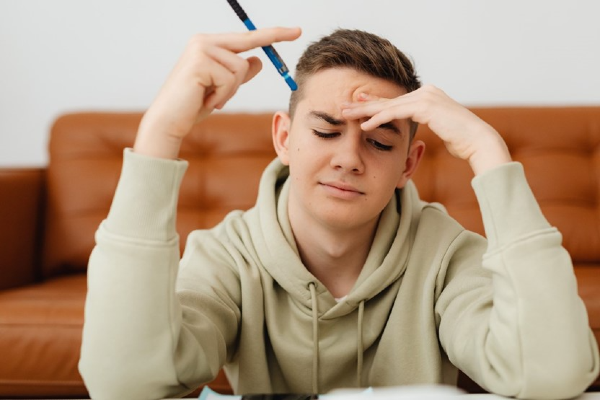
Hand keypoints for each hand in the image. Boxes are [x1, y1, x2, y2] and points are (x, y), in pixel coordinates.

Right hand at [134, 27, 301, 158]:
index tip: (296, 31)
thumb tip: (258, 60)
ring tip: (213, 99)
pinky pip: (229, 80)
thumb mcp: (222, 89)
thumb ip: (239, 74)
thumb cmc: (193, 105)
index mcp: (208, 44)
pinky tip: (207, 101)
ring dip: (231, 90)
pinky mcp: (199, 63)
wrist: (169, 121)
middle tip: (296, 32)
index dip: (272, 34)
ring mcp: (200, 50)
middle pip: (247, 46)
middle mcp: (203, 41)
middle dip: (268, 44)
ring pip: (239, 68)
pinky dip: (223, 96)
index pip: (246, 37)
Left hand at [341, 85, 511, 174]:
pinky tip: (363, 125)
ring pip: (388, 105)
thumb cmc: (462, 141)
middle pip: (389, 100)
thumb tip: (418, 127)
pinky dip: (378, 119)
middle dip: (364, 105)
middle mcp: (426, 92)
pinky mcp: (425, 106)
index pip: (395, 101)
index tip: (357, 107)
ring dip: (365, 111)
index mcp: (428, 95)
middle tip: (342, 107)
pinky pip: (395, 113)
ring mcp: (426, 97)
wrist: (479, 142)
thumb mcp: (440, 128)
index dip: (374, 104)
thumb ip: (427, 122)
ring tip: (345, 116)